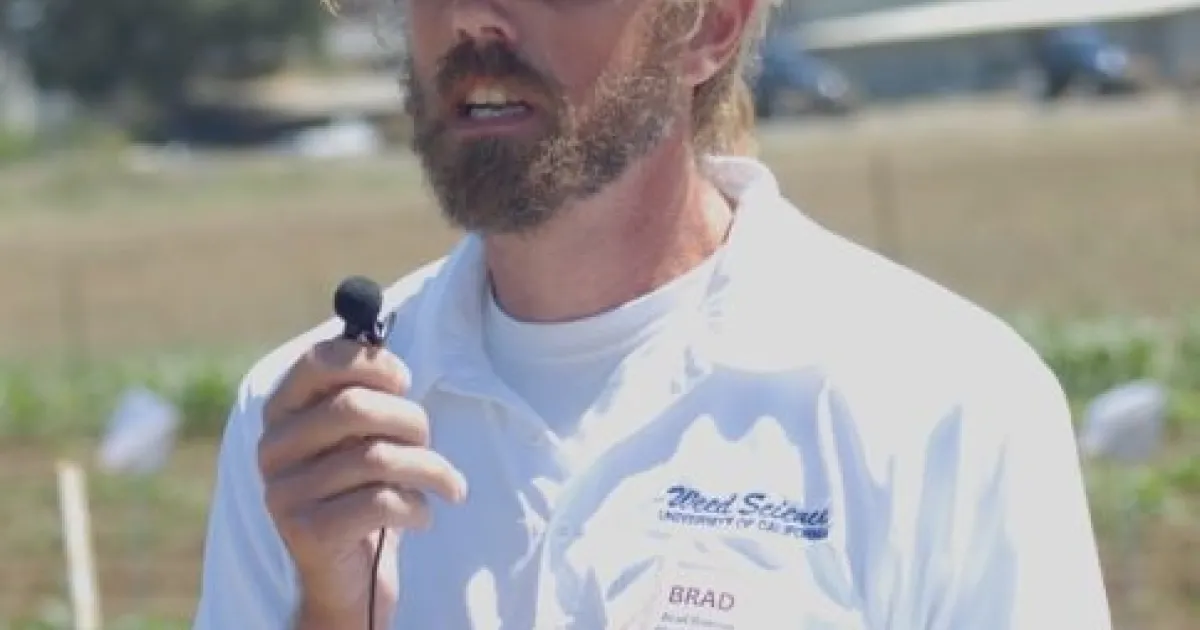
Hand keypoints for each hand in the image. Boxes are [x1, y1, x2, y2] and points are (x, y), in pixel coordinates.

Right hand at [257, 338, 468, 625]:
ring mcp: (284, 492)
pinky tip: (422, 516)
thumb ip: (364, 387)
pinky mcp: (306, 532)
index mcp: (283, 412)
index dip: (371, 363)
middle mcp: (273, 448)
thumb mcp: (363, 435)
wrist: (350, 575)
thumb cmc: (364, 489)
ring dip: (428, 468)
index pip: (318, 361)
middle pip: (354, 407)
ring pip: (376, 458)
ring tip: (447, 483)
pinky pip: (380, 503)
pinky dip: (417, 508)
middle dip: (410, 419)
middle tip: (429, 439)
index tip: (404, 381)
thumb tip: (374, 325)